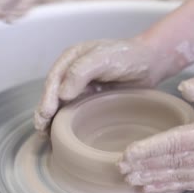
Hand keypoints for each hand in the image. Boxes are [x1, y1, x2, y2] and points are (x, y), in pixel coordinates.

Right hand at [34, 38, 181, 132]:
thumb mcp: (104, 58)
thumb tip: (62, 94)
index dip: (47, 97)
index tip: (46, 113)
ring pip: (62, 104)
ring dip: (53, 119)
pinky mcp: (91, 98)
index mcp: (71, 58)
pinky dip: (67, 122)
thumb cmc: (129, 55)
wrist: (151, 63)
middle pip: (53, 93)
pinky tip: (63, 134)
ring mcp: (82, 86)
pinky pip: (75, 111)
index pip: (53, 79)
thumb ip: (81, 71)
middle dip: (45, 112)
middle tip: (42, 130)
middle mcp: (72, 72)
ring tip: (47, 137)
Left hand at [118, 75, 193, 192]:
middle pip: (173, 162)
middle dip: (145, 166)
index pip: (175, 143)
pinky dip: (166, 186)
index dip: (150, 149)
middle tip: (121, 167)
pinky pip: (187, 184)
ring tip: (130, 178)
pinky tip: (149, 186)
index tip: (128, 153)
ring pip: (178, 176)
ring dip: (152, 178)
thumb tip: (184, 88)